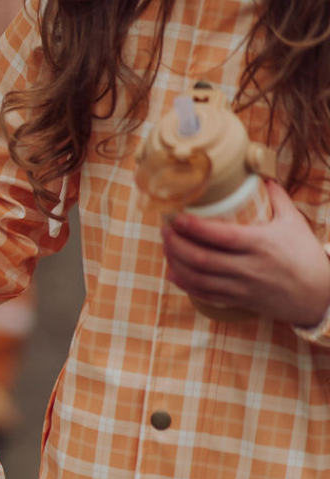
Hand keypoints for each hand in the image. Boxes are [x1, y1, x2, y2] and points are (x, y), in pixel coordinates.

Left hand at [162, 181, 329, 325]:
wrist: (315, 293)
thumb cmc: (304, 255)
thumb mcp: (293, 222)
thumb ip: (277, 198)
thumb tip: (262, 176)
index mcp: (260, 244)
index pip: (220, 235)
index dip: (194, 227)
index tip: (177, 217)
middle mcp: (247, 267)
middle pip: (201, 258)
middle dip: (176, 245)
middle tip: (164, 231)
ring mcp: (239, 287)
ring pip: (198, 278)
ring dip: (176, 264)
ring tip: (166, 248)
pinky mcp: (236, 301)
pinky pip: (204, 294)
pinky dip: (185, 285)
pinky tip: (173, 274)